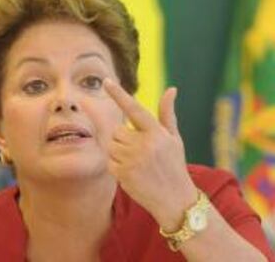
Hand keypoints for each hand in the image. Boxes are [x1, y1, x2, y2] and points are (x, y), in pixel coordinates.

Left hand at [103, 78, 196, 229]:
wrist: (175, 200)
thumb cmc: (174, 165)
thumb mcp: (174, 139)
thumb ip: (167, 114)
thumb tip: (171, 89)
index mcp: (157, 133)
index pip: (135, 109)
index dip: (119, 94)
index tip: (106, 81)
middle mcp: (145, 145)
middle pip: (117, 131)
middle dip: (123, 138)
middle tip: (138, 151)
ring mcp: (133, 160)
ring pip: (111, 145)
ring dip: (118, 151)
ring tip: (136, 162)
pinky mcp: (123, 174)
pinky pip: (109, 161)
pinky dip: (116, 165)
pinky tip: (131, 172)